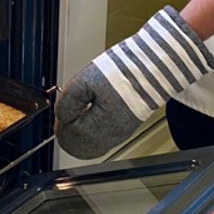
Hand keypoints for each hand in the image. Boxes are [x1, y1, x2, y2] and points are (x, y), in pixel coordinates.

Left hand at [55, 6, 213, 159]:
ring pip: (92, 146)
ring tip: (78, 112)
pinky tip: (91, 116)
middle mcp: (111, 136)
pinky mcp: (126, 127)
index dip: (61, 124)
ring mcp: (121, 133)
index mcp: (100, 127)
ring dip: (80, 132)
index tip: (61, 110)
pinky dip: (93, 131)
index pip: (70, 138)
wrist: (151, 66)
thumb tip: (61, 115)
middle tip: (66, 114)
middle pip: (80, 148)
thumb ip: (67, 101)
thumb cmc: (122, 70)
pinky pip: (104, 139)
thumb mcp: (84, 81)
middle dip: (69, 131)